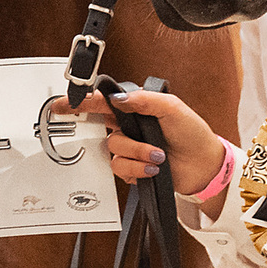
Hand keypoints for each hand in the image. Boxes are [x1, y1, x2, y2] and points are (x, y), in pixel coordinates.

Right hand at [60, 89, 226, 197]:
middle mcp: (128, 127)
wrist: (203, 166)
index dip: (81, 101)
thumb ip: (145, 100)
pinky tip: (153, 167)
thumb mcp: (172, 108)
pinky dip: (137, 168)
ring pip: (113, 149)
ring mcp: (129, 149)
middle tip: (79, 122)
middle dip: (91, 127)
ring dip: (136, 153)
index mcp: (135, 108)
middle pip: (99, 125)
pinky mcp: (132, 168)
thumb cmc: (192, 134)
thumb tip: (119, 98)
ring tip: (157, 155)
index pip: (103, 101)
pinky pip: (120, 168)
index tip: (63, 103)